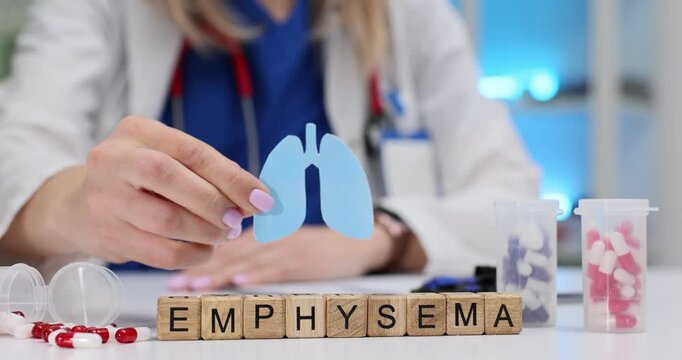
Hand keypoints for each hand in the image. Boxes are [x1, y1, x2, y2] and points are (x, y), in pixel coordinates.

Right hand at [5, 116, 272, 268]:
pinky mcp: (106, 233)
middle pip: (171, 178)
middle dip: (215, 203)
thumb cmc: (143, 181)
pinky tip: (204, 250)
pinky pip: (157, 252)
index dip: (233, 178)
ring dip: (206, 232)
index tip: (263, 199)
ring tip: (224, 235)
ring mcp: (104, 197)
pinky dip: (190, 255)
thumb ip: (209, 173)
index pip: (193, 151)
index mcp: (137, 130)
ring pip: (165, 219)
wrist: (82, 207)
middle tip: (239, 221)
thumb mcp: (169, 160)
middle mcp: (113, 159)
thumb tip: (260, 198)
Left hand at [167, 224, 393, 289]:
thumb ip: (258, 247)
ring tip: (195, 286)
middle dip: (200, 268)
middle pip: (229, 253)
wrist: (358, 239)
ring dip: (219, 274)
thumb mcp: (287, 241)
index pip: (226, 245)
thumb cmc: (320, 245)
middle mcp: (271, 237)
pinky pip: (276, 267)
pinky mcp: (302, 260)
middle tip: (175, 283)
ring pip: (247, 261)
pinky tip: (239, 281)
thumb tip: (225, 263)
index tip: (174, 270)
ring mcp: (286, 248)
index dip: (198, 256)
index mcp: (265, 233)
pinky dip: (257, 274)